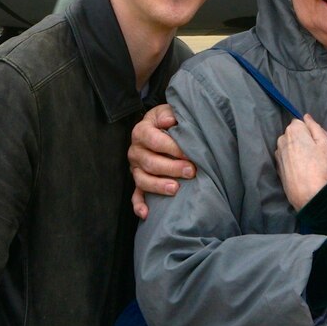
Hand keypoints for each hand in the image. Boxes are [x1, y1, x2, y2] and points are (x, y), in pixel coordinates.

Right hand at [129, 103, 190, 218]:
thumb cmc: (167, 120)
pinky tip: (146, 214)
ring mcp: (135, 168)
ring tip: (176, 189)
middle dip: (171, 168)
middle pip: (149, 162)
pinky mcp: (138, 181)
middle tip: (191, 171)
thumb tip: (170, 121)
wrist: (161, 127)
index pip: (154, 140)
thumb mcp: (168, 111)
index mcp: (141, 131)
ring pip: (142, 180)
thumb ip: (169, 114)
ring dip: (158, 186)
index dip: (172, 148)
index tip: (189, 153)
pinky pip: (135, 195)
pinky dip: (139, 205)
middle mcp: (135, 150)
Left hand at [274, 115, 326, 209]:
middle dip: (304, 140)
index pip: (301, 123)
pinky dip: (293, 160)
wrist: (308, 194)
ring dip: (297, 150)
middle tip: (316, 153)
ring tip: (309, 163)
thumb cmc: (320, 167)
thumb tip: (307, 117)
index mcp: (293, 130)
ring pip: (290, 145)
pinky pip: (286, 157)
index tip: (318, 142)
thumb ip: (315, 127)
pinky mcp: (277, 166)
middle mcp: (282, 139)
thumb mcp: (325, 143)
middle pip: (294, 134)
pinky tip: (301, 170)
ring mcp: (278, 153)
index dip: (311, 131)